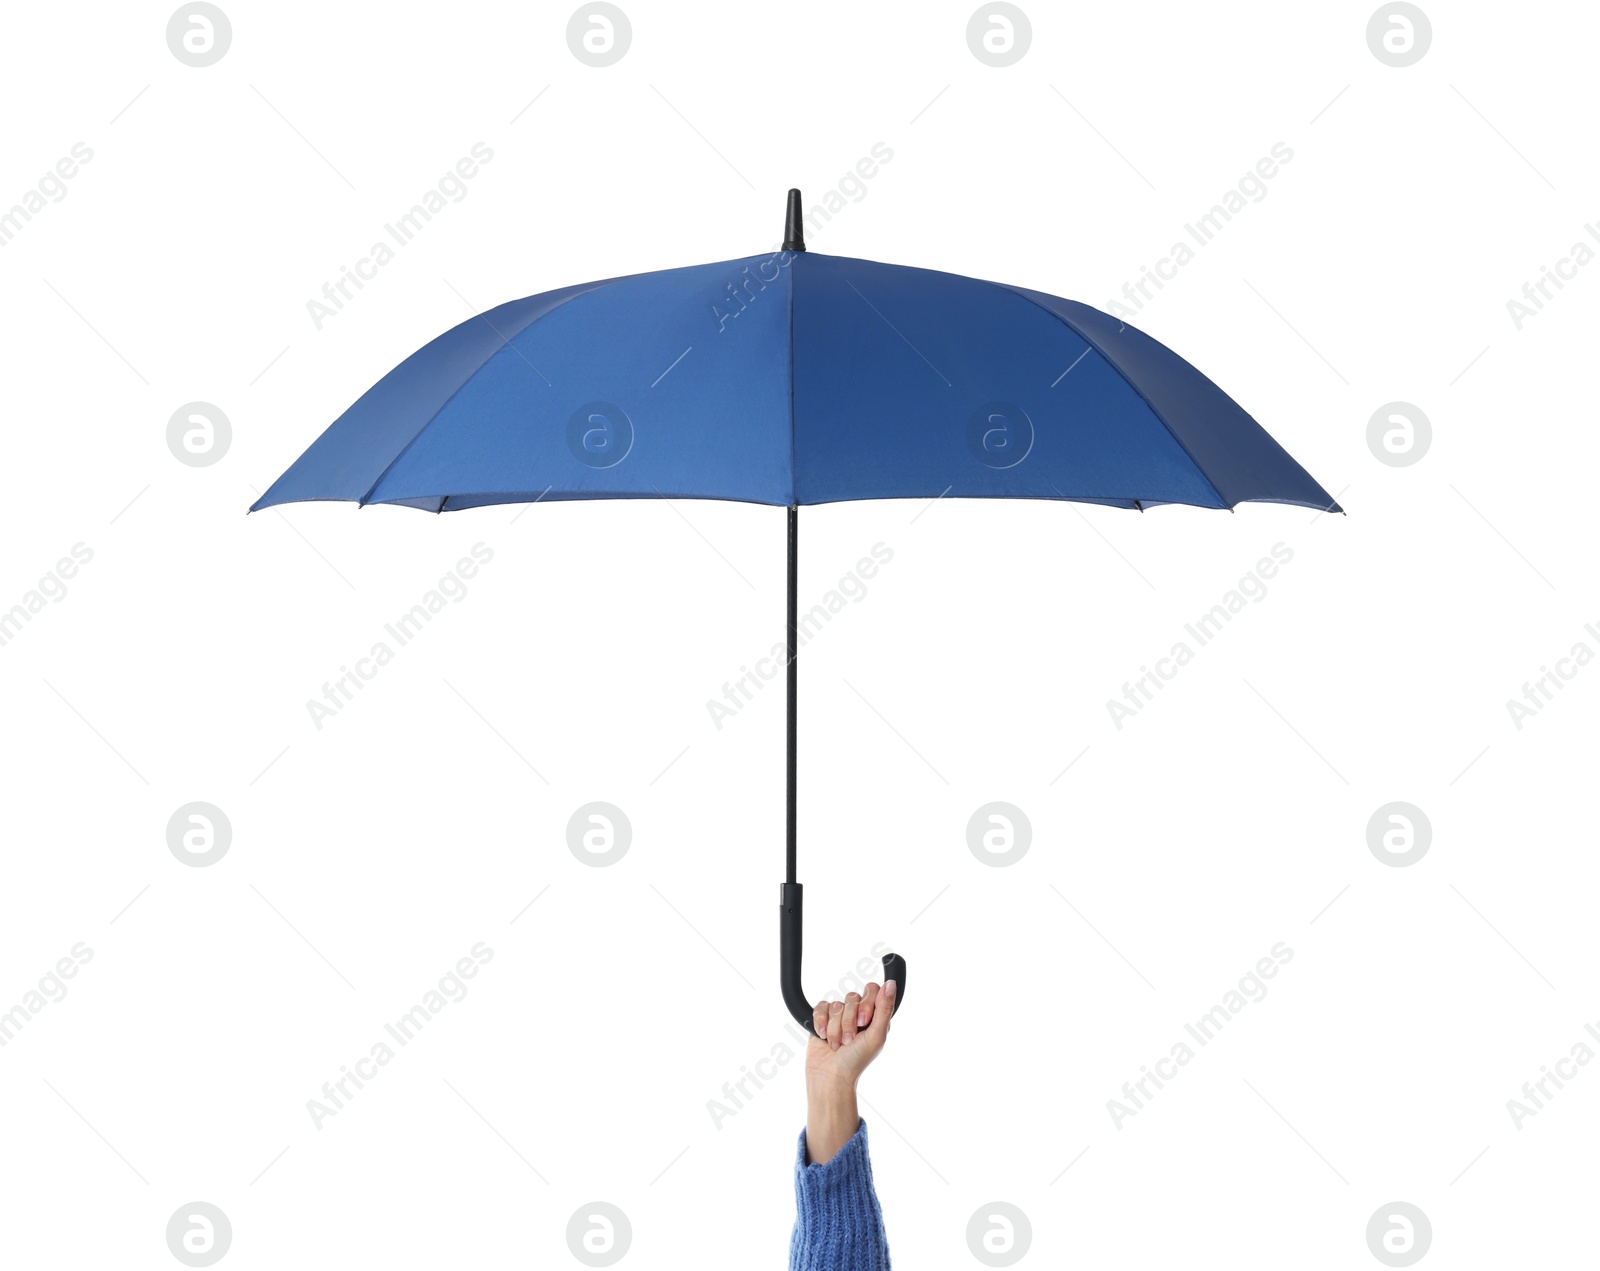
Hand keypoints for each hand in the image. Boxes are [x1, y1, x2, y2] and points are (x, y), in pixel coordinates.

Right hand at [803, 979, 895, 1165]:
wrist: (830, 1077)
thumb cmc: (856, 1061)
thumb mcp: (876, 1036)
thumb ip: (884, 1009)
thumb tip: (891, 984)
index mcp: (874, 1016)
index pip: (872, 990)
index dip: (866, 1003)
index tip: (864, 1022)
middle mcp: (858, 1014)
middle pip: (852, 997)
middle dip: (849, 1021)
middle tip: (849, 1040)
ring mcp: (839, 1016)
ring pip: (836, 1004)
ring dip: (835, 1028)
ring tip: (837, 1044)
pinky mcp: (822, 1019)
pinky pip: (820, 1007)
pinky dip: (821, 1023)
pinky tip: (823, 1036)